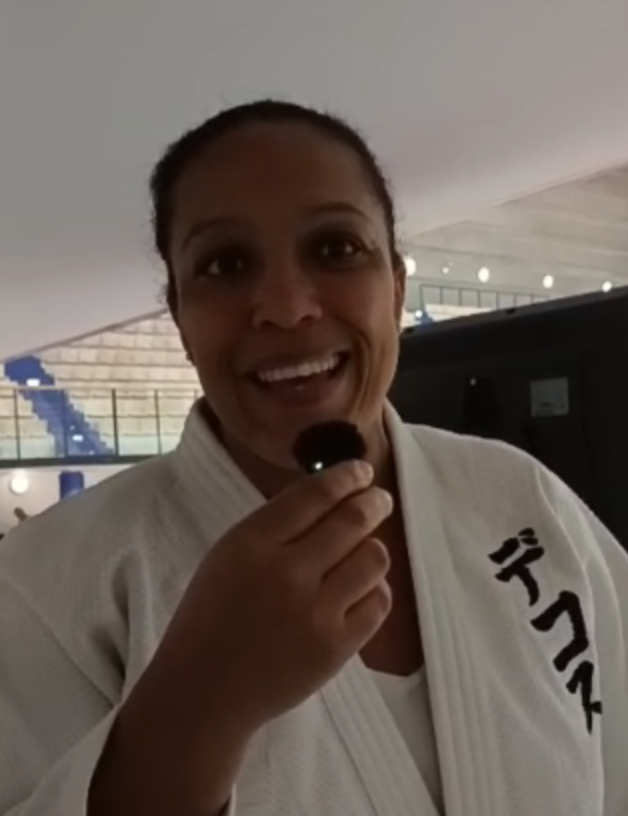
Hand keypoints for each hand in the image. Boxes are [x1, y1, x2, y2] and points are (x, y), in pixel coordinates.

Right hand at [155, 460, 392, 734]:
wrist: (205, 690)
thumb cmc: (211, 615)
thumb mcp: (228, 554)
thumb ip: (275, 526)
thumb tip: (332, 495)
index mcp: (251, 544)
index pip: (314, 494)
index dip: (346, 476)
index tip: (361, 470)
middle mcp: (286, 574)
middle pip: (352, 521)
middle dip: (373, 502)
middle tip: (379, 499)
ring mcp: (315, 613)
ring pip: (374, 558)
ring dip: (372, 548)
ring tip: (362, 551)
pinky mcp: (335, 648)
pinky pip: (378, 602)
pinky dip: (374, 589)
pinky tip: (359, 590)